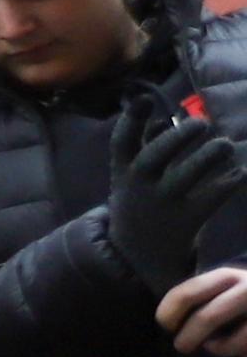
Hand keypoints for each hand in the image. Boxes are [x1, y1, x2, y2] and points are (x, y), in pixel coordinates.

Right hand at [107, 98, 246, 287]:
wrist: (137, 257)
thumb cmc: (140, 205)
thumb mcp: (131, 179)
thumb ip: (146, 149)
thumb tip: (164, 120)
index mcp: (124, 172)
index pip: (121, 142)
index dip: (131, 119)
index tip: (145, 99)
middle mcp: (140, 187)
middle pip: (154, 157)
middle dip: (177, 138)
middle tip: (202, 124)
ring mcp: (162, 205)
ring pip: (185, 176)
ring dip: (207, 157)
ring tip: (226, 145)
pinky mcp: (186, 222)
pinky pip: (210, 198)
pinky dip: (227, 184)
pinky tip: (240, 172)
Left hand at [164, 266, 246, 356]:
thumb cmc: (242, 299)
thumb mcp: (223, 289)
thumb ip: (201, 298)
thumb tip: (168, 321)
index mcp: (226, 276)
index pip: (187, 292)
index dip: (169, 313)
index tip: (166, 327)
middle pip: (208, 317)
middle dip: (188, 338)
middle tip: (182, 347)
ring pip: (233, 340)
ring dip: (219, 349)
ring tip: (216, 347)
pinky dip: (243, 355)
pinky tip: (243, 351)